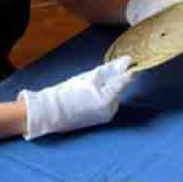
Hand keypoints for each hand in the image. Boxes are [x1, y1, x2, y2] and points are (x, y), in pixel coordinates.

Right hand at [17, 56, 133, 140]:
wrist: (52, 112)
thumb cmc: (67, 92)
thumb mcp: (88, 77)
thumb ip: (109, 70)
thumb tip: (127, 61)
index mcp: (107, 98)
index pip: (125, 81)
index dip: (128, 70)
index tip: (130, 62)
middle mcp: (111, 109)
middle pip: (119, 89)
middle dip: (112, 81)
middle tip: (95, 79)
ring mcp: (108, 116)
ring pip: (114, 96)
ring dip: (108, 90)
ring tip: (89, 90)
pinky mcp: (104, 120)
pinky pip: (109, 104)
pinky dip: (104, 98)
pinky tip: (90, 97)